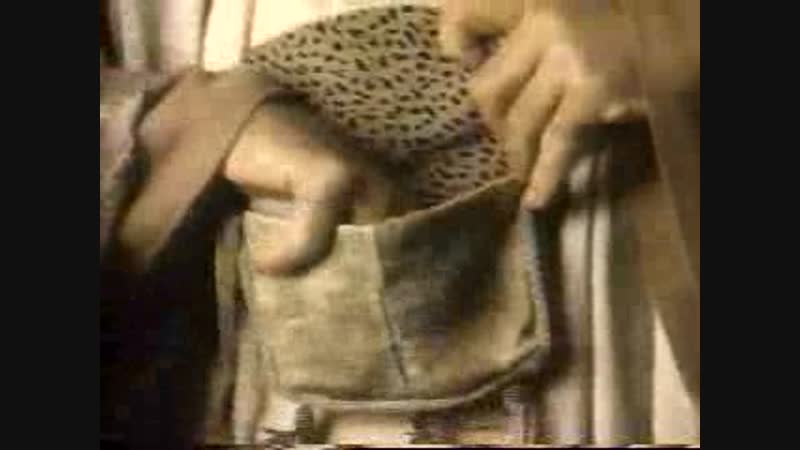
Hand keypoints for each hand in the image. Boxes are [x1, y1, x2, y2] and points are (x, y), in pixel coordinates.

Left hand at [440, 0, 647, 208]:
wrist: (688, 27)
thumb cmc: (630, 22)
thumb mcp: (570, 14)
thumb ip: (529, 35)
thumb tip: (471, 63)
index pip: (468, 12)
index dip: (455, 39)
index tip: (458, 58)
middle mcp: (547, 20)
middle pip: (489, 84)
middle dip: (492, 121)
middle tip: (507, 135)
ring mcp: (569, 55)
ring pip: (518, 118)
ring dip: (516, 151)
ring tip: (521, 168)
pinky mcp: (593, 88)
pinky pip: (557, 139)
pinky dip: (543, 174)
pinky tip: (535, 198)